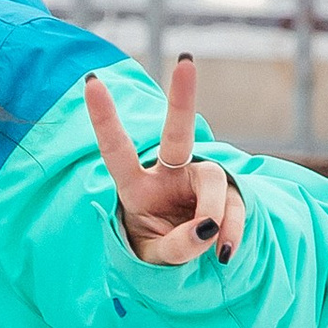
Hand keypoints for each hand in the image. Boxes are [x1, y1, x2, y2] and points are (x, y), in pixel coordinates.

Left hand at [84, 55, 246, 268]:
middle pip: (177, 134)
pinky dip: (232, 231)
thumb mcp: (155, 258)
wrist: (189, 264)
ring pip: (212, 180)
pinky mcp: (229, 192)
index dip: (105, 119)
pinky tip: (226, 253)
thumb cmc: (158, 252)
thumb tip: (207, 229)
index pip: (117, 151)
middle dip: (182, 99)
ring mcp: (199, 180)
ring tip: (213, 250)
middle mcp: (168, 175)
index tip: (92, 82)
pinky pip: (235, 205)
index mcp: (136, 187)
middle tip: (186, 63)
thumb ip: (175, 247)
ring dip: (213, 214)